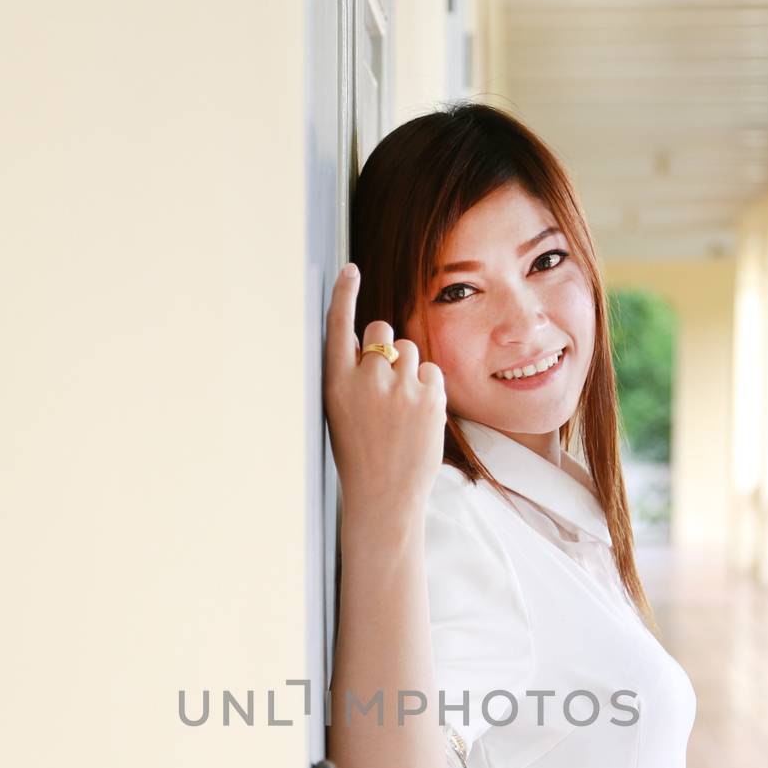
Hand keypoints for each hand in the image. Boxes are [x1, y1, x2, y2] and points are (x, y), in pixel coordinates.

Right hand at [322, 263, 446, 514]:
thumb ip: (350, 376)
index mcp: (336, 383)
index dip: (344, 294)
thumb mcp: (340, 413)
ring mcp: (400, 387)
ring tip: (402, 407)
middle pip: (381, 332)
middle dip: (385, 347)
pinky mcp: (429, 396)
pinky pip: (432, 370)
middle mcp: (366, 379)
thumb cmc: (360, 457)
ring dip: (408, 369)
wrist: (385, 496)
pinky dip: (428, 386)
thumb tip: (366, 343)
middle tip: (385, 381)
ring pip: (410, 350)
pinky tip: (418, 414)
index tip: (350, 271)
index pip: (338, 326)